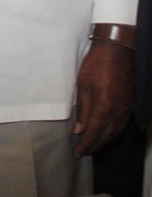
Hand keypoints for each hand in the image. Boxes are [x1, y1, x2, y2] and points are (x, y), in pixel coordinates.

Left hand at [72, 38, 133, 155]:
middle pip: (106, 136)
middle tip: (83, 152)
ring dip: (104, 141)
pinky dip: (112, 133)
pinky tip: (105, 134)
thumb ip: (82, 110)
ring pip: (115, 133)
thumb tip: (79, 130)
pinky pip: (121, 126)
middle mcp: (118, 112)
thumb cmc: (96, 65)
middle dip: (94, 146)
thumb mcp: (83, 85)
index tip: (77, 153)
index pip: (95, 133)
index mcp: (104, 107)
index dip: (86, 145)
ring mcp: (126, 110)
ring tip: (92, 146)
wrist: (117, 52)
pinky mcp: (129, 106)